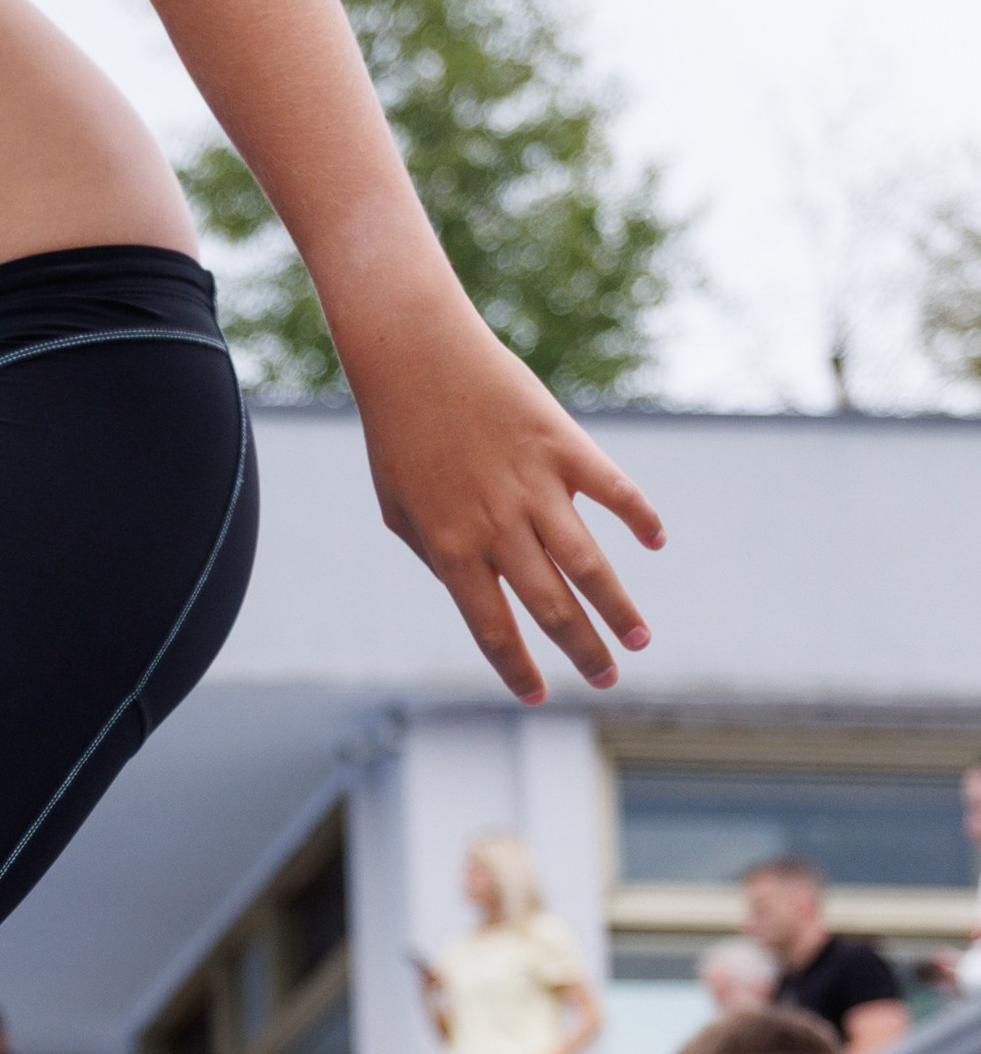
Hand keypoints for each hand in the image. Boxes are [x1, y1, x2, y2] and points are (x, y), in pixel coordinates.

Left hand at [343, 303, 662, 701]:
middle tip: (608, 679)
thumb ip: (436, 557)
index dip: (518, 669)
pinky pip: (613, 490)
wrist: (414, 356)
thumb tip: (479, 591)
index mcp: (451, 549)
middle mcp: (496, 527)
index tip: (538, 696)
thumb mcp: (397, 512)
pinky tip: (655, 542)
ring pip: (588, 564)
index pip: (493, 629)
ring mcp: (535, 487)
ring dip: (618, 607)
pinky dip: (639, 517)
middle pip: (550, 608)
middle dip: (583, 650)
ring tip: (641, 638)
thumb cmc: (398, 437)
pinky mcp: (564, 445)